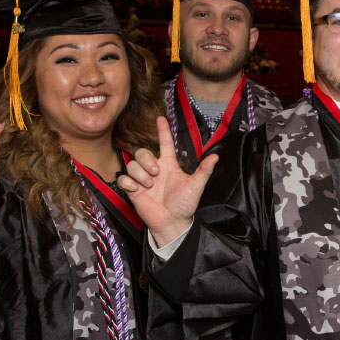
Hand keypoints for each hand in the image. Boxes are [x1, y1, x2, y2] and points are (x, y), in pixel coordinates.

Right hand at [117, 116, 217, 246]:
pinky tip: (137, 189)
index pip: (165, 143)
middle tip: (156, 173)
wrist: (172, 222)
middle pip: (142, 152)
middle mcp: (155, 169)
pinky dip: (129, 183)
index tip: (161, 118)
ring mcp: (143, 179)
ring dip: (140, 174)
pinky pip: (123, 179)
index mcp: (169, 165)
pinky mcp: (133, 190)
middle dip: (147, 160)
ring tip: (149, 186)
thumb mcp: (196, 186)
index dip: (163, 130)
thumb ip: (204, 171)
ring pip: (132, 164)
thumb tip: (215, 156)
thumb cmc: (184, 205)